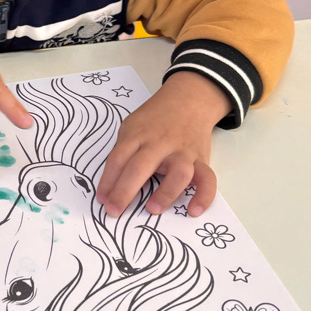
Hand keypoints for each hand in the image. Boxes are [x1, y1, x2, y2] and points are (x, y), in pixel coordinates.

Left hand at [96, 72, 231, 218]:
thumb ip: (123, 150)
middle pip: (141, 166)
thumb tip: (110, 185)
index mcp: (138, 134)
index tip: (102, 200)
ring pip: (179, 172)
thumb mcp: (132, 125)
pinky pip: (208, 178)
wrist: (189, 99)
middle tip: (114, 210)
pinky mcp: (201, 160)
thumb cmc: (155, 119)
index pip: (118, 158)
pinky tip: (194, 210)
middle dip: (125, 191)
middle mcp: (160, 143)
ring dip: (166, 193)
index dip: (107, 180)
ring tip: (152, 209)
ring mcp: (183, 152)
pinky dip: (204, 196)